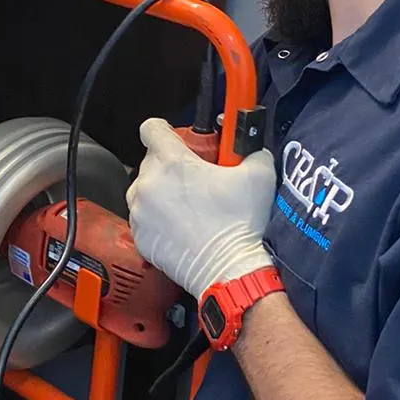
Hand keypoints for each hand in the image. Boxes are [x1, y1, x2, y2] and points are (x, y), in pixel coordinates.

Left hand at [126, 118, 275, 299]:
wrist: (228, 271)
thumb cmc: (239, 226)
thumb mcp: (258, 175)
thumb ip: (251, 149)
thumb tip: (250, 146)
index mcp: (171, 162)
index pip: (151, 128)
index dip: (165, 130)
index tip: (175, 138)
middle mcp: (148, 185)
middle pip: (151, 161)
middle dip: (171, 166)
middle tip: (197, 179)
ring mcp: (140, 213)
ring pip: (145, 190)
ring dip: (162, 192)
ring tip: (190, 205)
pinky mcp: (140, 238)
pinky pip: (144, 218)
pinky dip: (158, 219)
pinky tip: (182, 226)